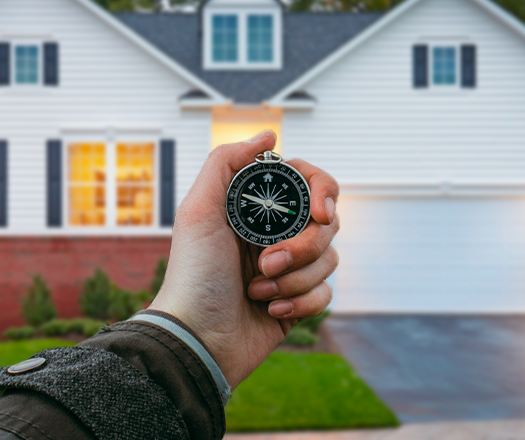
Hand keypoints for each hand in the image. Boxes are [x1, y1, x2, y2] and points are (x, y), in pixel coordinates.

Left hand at [149, 130, 339, 388]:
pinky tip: (270, 310)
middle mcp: (276, 234)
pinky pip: (326, 293)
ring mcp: (290, 268)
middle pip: (327, 224)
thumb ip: (226, 162)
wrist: (197, 338)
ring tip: (258, 290)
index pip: (310, 184)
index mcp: (257, 210)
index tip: (319, 213)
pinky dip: (301, 302)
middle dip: (301, 247)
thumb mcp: (198, 210)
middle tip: (267, 263)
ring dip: (295, 279)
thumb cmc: (194, 274)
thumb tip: (270, 134)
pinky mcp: (298, 301)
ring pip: (330, 259)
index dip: (323, 193)